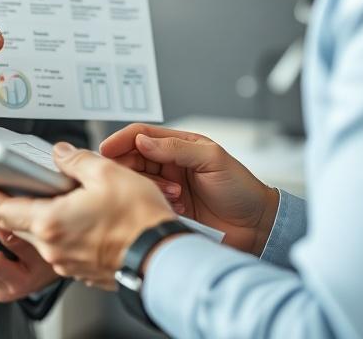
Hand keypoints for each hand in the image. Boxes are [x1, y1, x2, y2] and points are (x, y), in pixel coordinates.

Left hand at [0, 142, 176, 288]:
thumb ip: (76, 160)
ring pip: (38, 237)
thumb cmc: (141, 220)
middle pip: (15, 225)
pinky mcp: (84, 270)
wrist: (164, 256)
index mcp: (51, 222)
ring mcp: (68, 262)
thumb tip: (60, 152)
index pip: (2, 210)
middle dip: (2, 206)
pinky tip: (67, 217)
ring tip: (32, 198)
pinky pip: (59, 247)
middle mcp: (54, 247)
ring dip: (30, 218)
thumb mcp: (107, 173)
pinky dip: (54, 230)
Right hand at [100, 124, 278, 255]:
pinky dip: (154, 204)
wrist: (256, 227)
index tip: (105, 149)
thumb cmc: (241, 189)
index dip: (121, 140)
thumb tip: (142, 141)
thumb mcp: (212, 159)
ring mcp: (167, 188)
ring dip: (148, 188)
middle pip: (133, 159)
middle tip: (131, 178)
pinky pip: (147, 204)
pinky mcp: (167, 210)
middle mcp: (170, 165)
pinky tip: (174, 208)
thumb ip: (177, 148)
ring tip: (173, 196)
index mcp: (179, 145)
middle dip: (129, 167)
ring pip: (138, 182)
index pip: (142, 135)